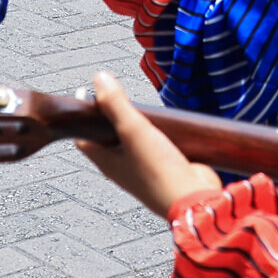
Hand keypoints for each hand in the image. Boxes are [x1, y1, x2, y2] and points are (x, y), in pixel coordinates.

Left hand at [73, 72, 220, 218]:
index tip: (89, 94)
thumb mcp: (134, 130)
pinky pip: (154, 146)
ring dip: (137, 124)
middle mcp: (120, 166)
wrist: (193, 199)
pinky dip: (157, 134)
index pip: (83, 136)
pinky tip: (165, 124)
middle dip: (112, 116)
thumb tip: (98, 77)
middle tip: (119, 94)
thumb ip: (115, 104)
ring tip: (143, 107)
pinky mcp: (163, 167)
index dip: (84, 116)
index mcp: (105, 160)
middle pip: (108, 136)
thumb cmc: (159, 170)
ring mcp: (142, 168)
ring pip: (132, 140)